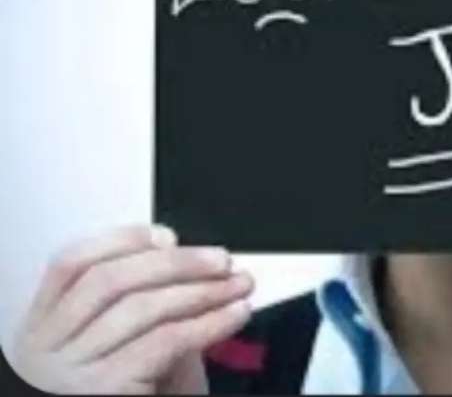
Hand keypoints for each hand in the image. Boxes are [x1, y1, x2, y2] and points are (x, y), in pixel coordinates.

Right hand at [8, 224, 254, 393]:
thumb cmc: (137, 393)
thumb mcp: (130, 344)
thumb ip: (146, 305)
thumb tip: (186, 260)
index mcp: (45, 328)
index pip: (71, 265)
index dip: (120, 242)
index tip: (167, 236)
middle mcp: (45, 349)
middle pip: (108, 280)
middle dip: (175, 263)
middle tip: (221, 260)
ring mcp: (69, 372)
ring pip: (141, 308)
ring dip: (203, 291)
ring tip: (239, 286)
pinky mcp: (103, 390)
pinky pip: (165, 341)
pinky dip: (208, 322)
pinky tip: (235, 315)